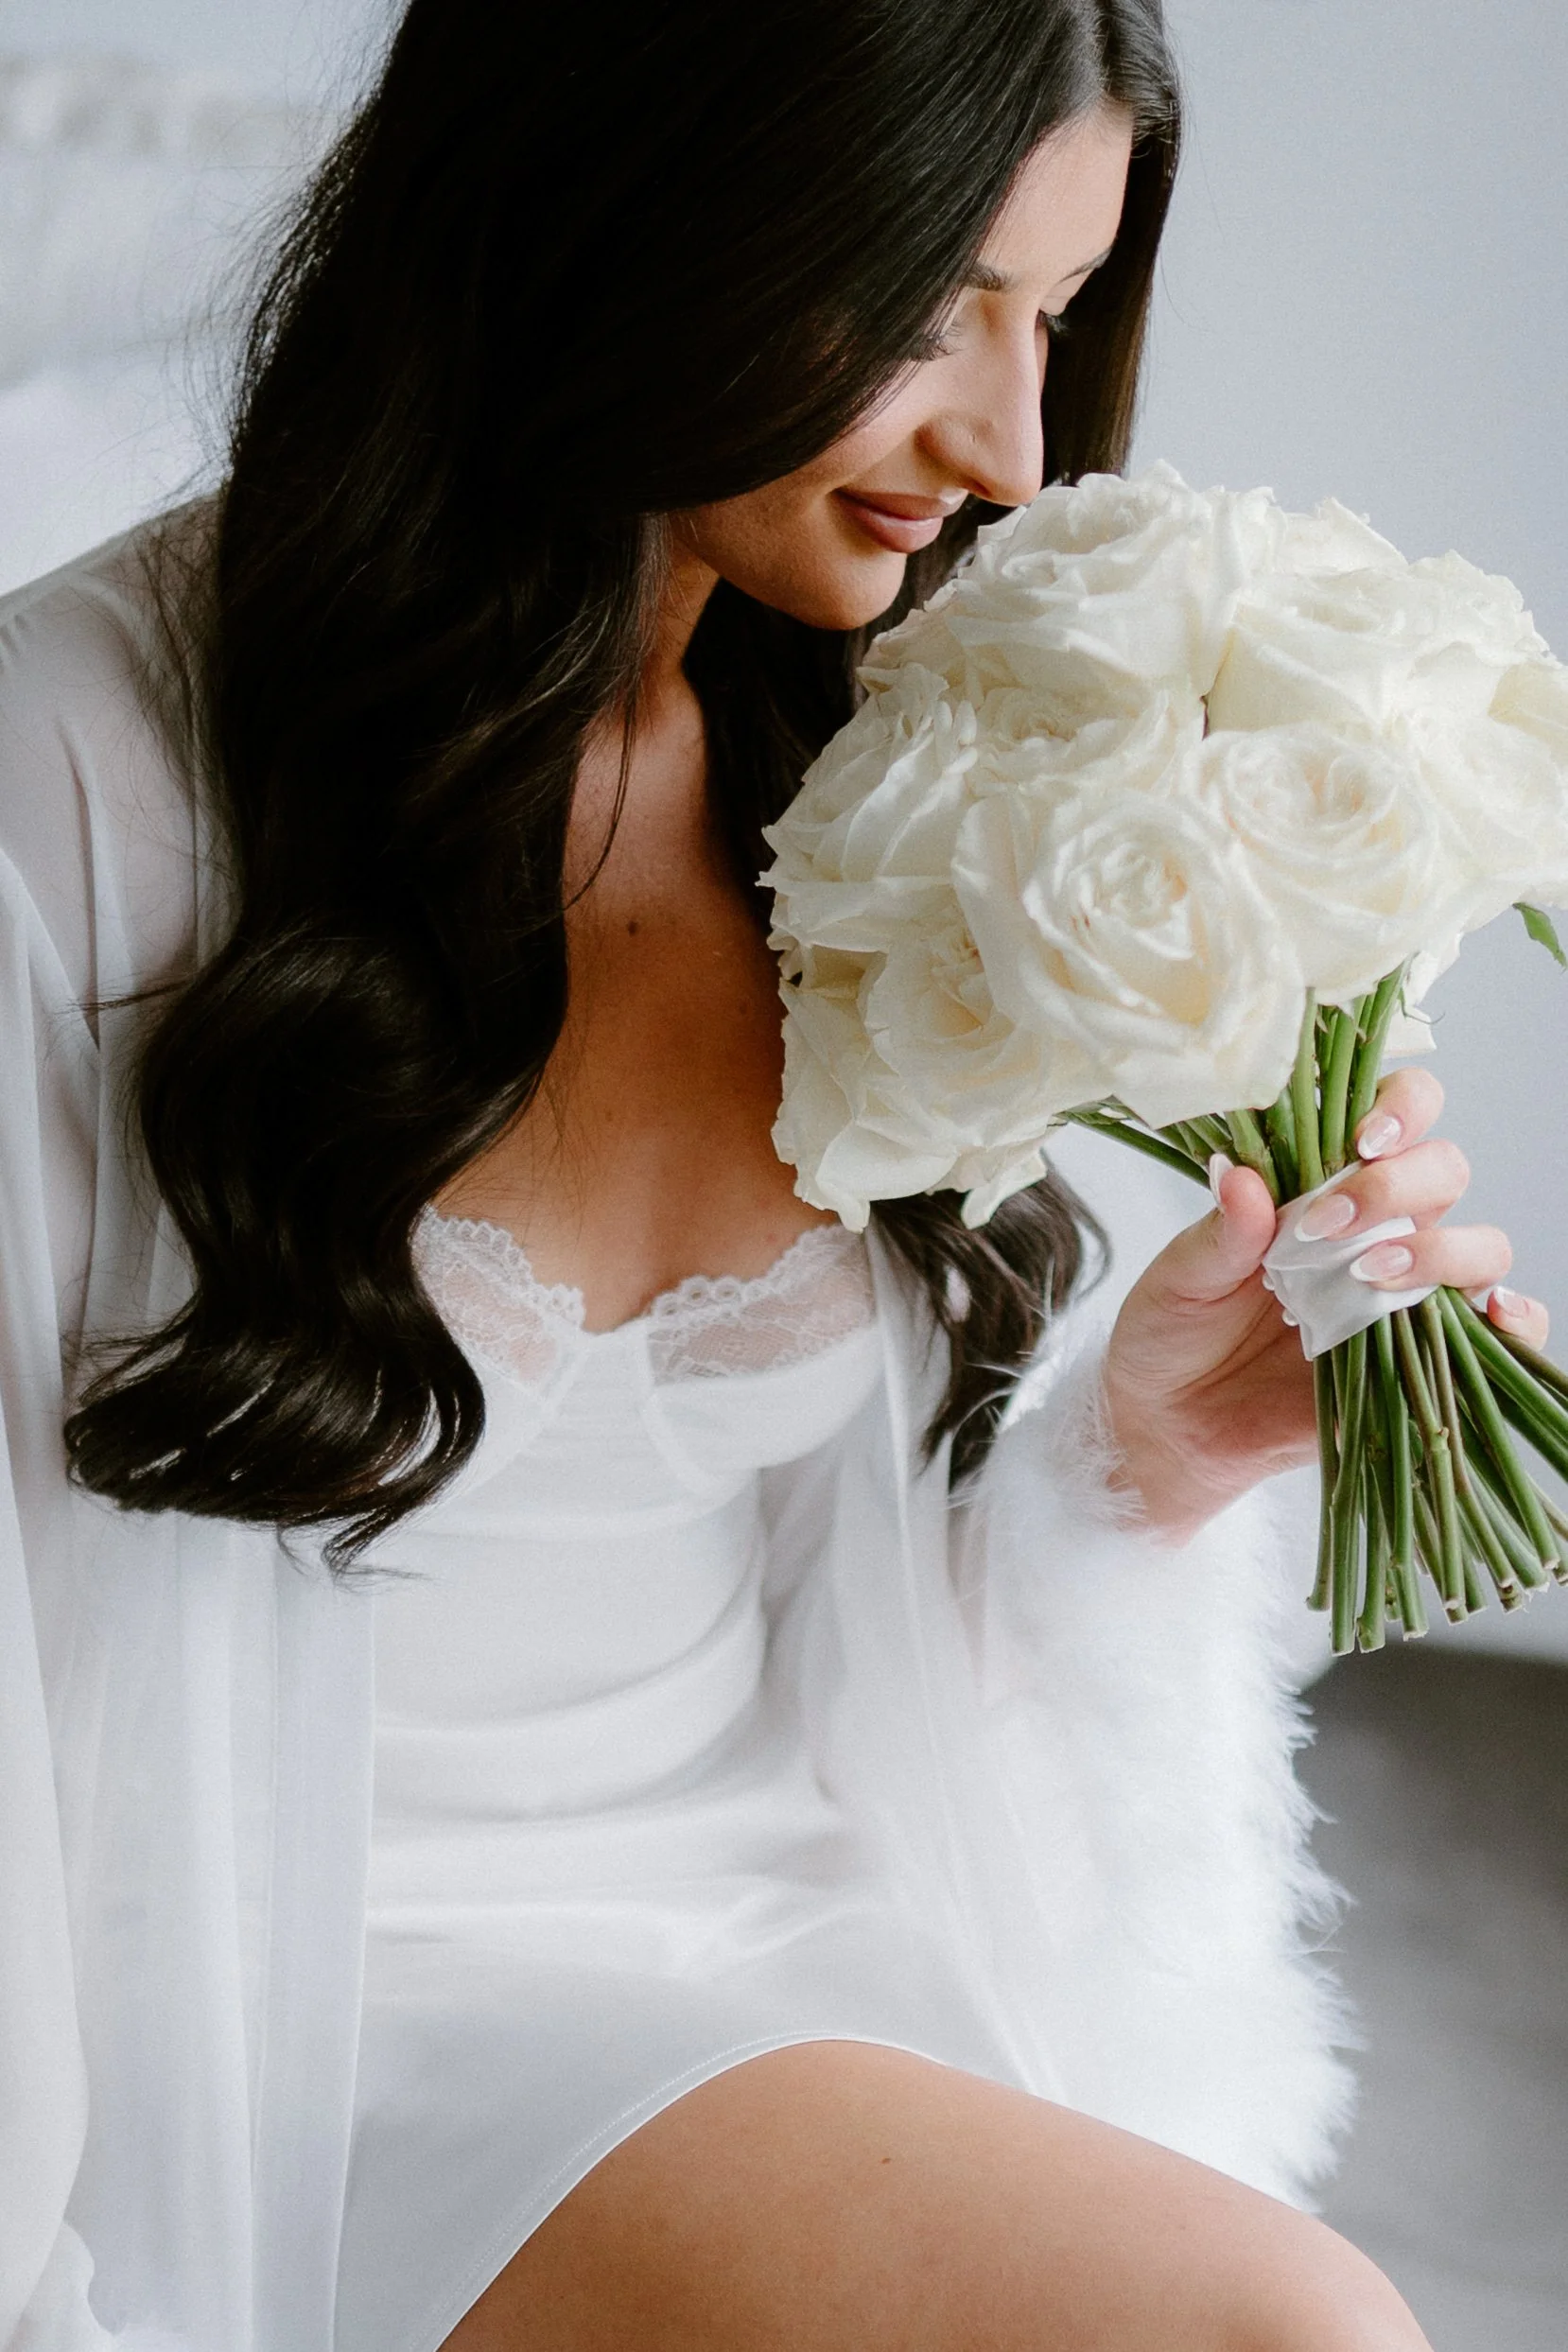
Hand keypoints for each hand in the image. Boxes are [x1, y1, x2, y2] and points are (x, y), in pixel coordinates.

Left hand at [1101, 1068, 1549, 1541]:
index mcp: (1321, 1184)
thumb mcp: (1179, 1277)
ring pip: (1479, 1247)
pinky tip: (1497, 1315)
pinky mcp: (1416, 1361)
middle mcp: (1376, 1229)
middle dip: (1400, 1187)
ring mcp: (1402, 1295)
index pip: (1392, 1113)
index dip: (1399, 1109)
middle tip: (1329, 1226)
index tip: (1360, 1140)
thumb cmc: (1171, 1332)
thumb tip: (1242, 1176)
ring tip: (1367, 1278)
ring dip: (1441, 1252)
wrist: (1167, 1424)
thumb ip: (1218, 1232)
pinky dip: (1518, 1320)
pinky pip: (1498, 1336)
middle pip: (1444, 1171)